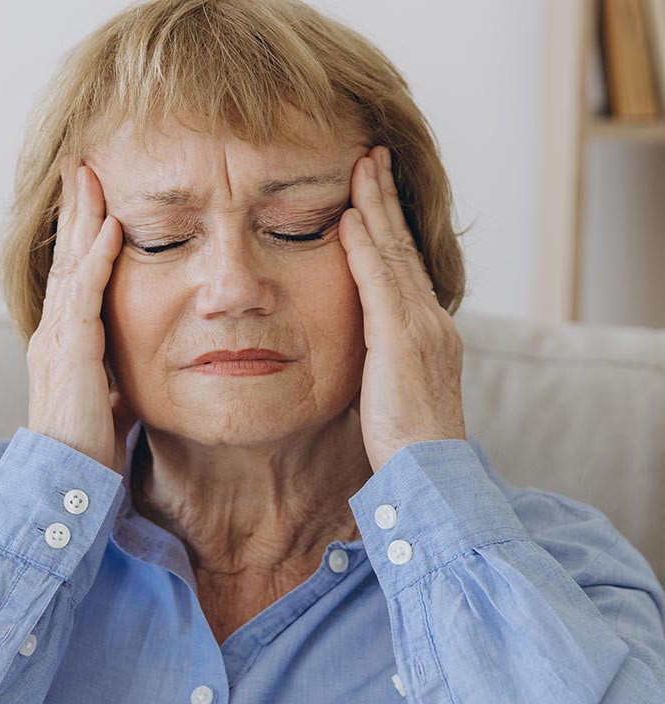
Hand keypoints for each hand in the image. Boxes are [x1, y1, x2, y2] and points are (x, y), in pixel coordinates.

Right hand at [27, 158, 139, 474]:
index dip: (79, 235)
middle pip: (64, 257)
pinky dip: (99, 257)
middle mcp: (53, 333)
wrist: (66, 483)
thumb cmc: (87, 450)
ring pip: (71, 264)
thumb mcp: (105, 402)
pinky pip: (85, 294)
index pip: (71, 275)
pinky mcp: (72, 352)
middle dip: (74, 209)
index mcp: (61, 342)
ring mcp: (58, 339)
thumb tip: (127, 373)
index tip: (91, 198)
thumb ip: (112, 377)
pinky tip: (112, 226)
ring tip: (91, 175)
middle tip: (81, 164)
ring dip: (82, 217)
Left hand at [340, 144, 466, 473]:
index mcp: (425, 331)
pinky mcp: (402, 341)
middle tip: (370, 155)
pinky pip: (379, 284)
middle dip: (384, 199)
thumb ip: (375, 363)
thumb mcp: (387, 393)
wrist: (430, 474)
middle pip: (402, 246)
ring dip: (374, 207)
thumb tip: (355, 354)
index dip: (386, 225)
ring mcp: (419, 327)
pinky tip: (347, 219)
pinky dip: (363, 248)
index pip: (402, 265)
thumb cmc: (403, 446)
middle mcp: (428, 320)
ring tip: (361, 166)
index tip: (370, 190)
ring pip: (394, 254)